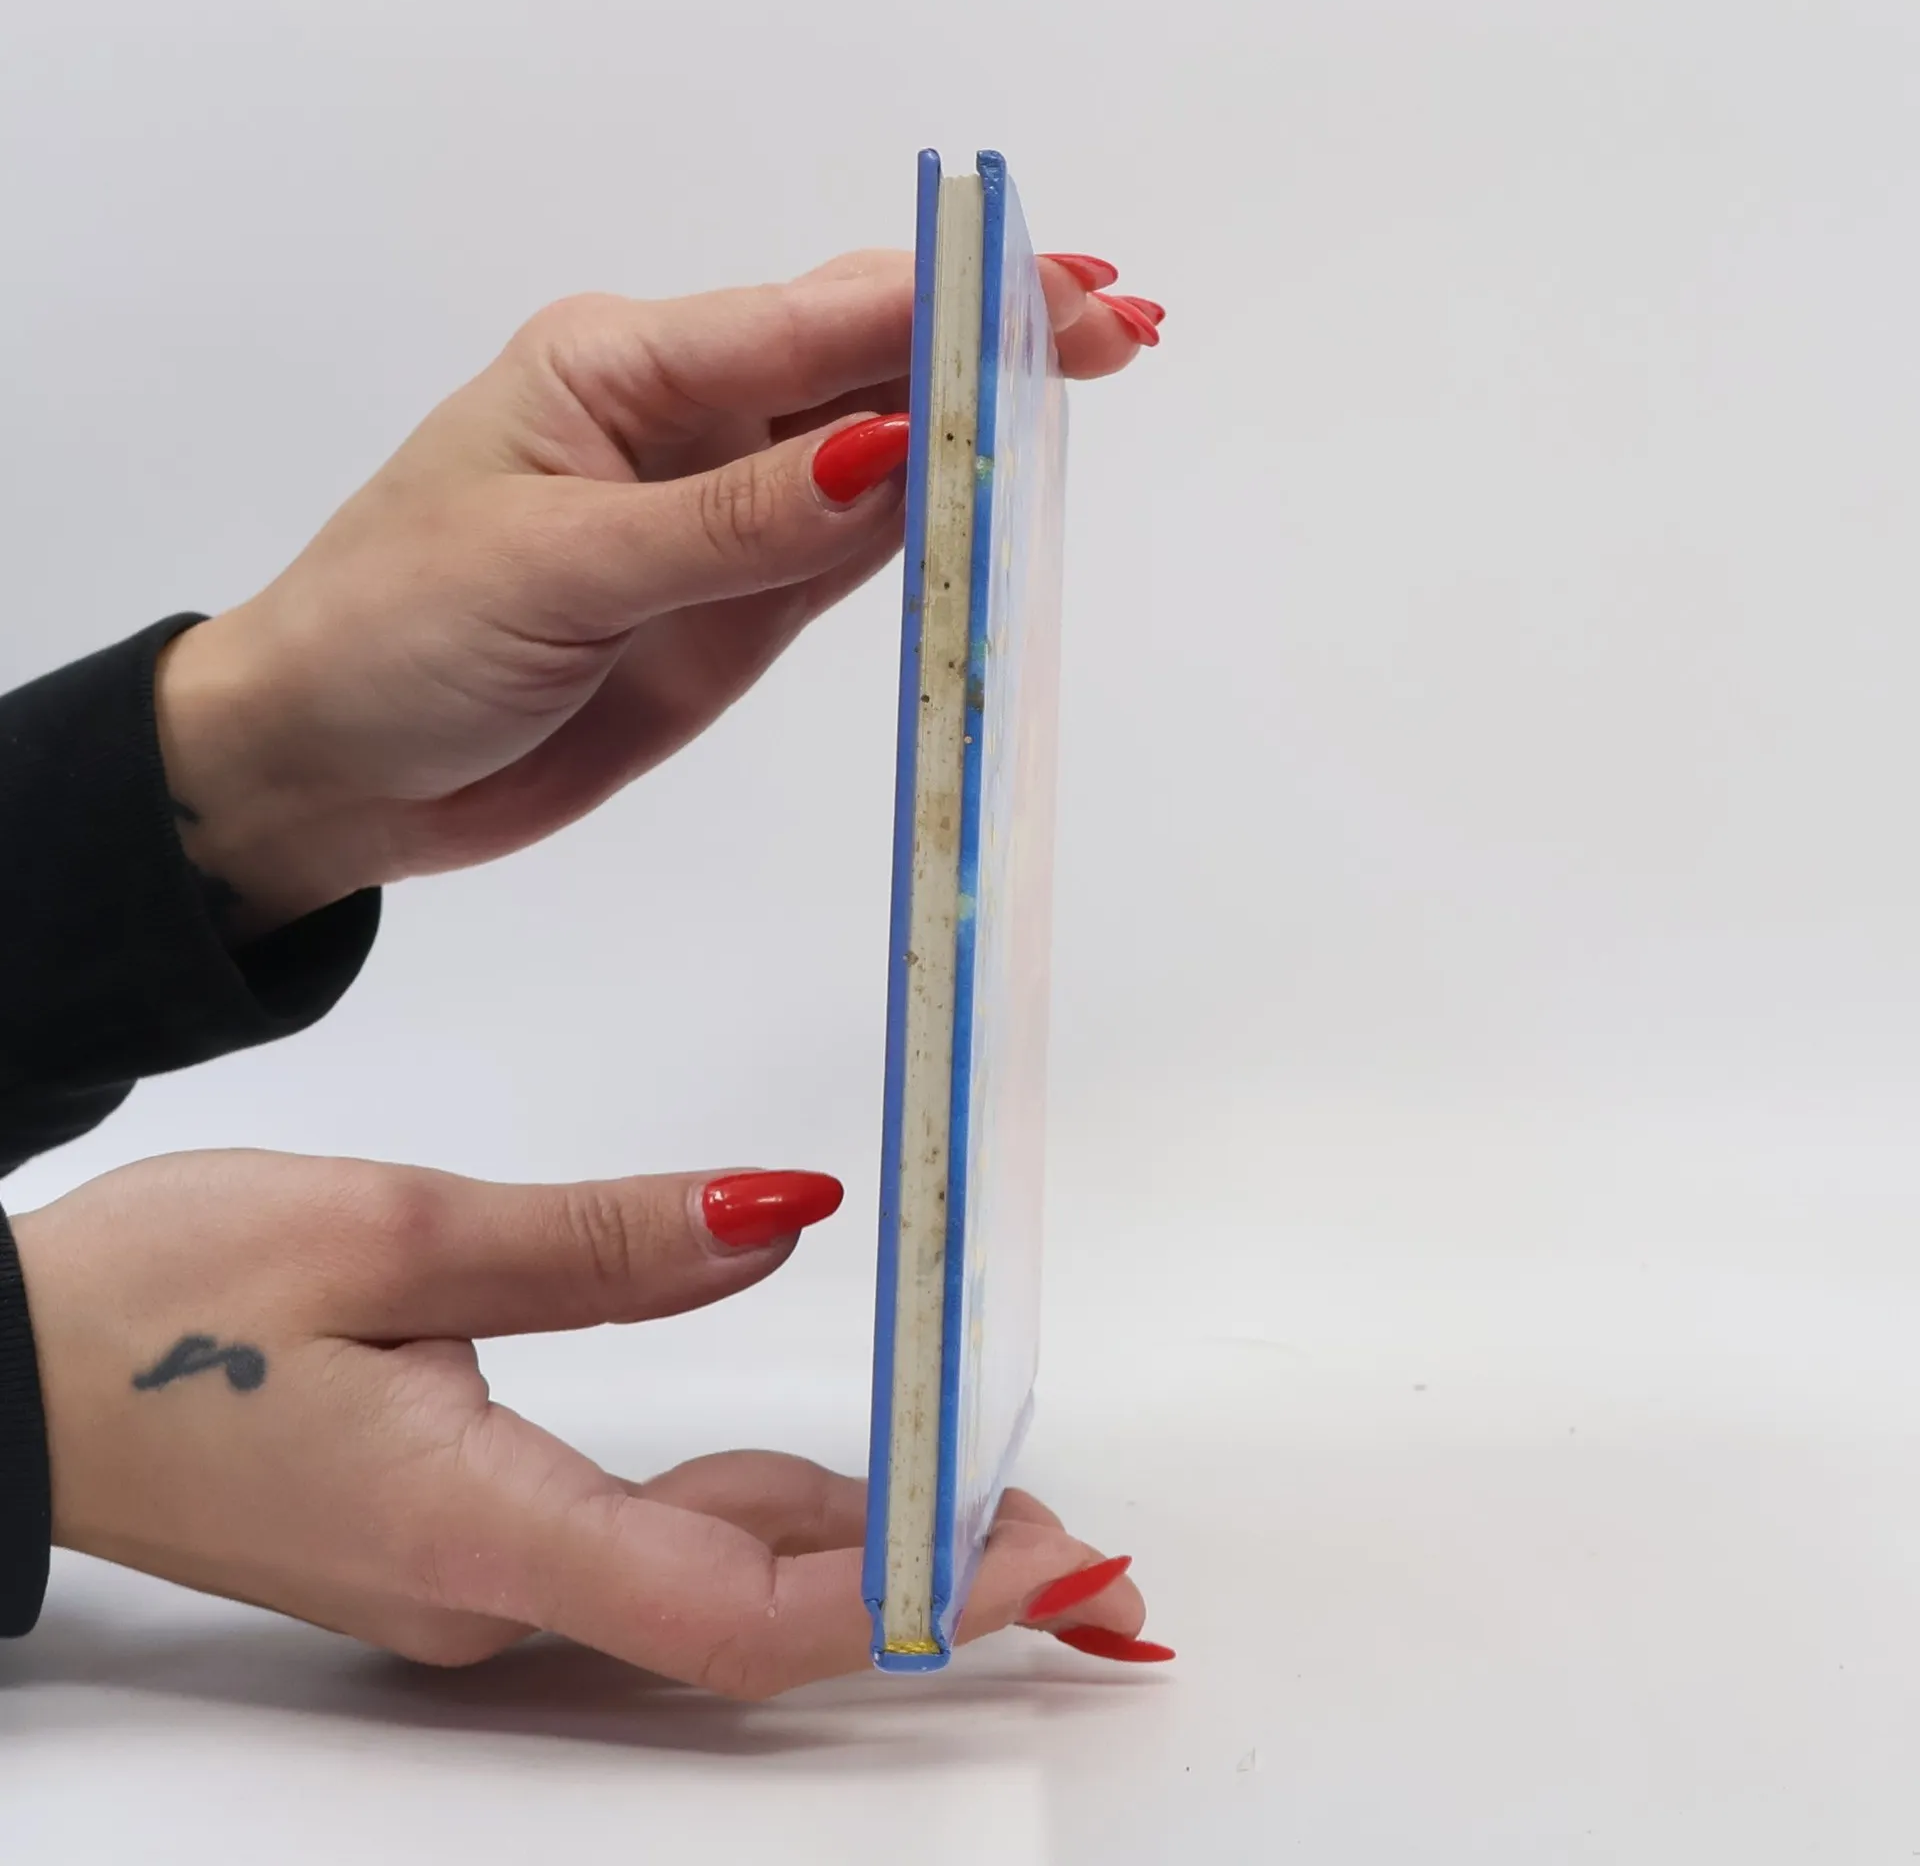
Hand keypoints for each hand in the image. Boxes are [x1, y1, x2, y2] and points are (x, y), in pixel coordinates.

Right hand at [12, 1149, 1164, 1696]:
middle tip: (1050, 1511)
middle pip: (751, 1614)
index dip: (906, 1594)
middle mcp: (487, 1597)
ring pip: (707, 1584)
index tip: (1038, 1559)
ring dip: (848, 1540)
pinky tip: (830, 1465)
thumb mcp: (399, 1229)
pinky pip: (648, 1554)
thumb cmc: (166, 1301)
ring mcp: (472, 1591)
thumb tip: (783, 1218)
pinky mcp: (461, 1552)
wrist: (14, 1373)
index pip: (741, 1607)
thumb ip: (610, 1244)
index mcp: (475, 1529)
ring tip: (972, 1473)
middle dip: (914, 1574)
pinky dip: (760, 1515)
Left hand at [155, 250, 1161, 937]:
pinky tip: (1000, 500)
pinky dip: (933, 532)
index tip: (1069, 291)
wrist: (331, 771)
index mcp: (623, 372)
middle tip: (1124, 329)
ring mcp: (718, 522)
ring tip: (1091, 391)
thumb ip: (735, 521)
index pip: (816, 322)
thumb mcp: (558, 570)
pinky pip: (854, 558)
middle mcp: (684, 428)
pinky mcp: (733, 610)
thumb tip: (897, 449)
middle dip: (992, 346)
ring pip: (876, 457)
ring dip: (978, 430)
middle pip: (865, 370)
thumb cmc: (393, 637)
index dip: (952, 306)